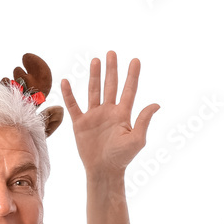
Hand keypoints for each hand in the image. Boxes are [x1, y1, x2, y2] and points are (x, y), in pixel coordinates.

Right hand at [61, 51, 159, 179]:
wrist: (103, 171)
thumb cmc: (122, 158)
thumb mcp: (137, 139)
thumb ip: (144, 121)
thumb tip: (156, 104)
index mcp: (123, 114)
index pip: (129, 90)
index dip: (132, 75)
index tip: (135, 60)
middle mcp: (109, 112)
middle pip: (111, 85)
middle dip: (112, 69)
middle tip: (112, 53)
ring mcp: (94, 116)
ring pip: (94, 91)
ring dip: (94, 76)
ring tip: (95, 60)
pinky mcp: (80, 123)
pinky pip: (73, 106)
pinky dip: (69, 94)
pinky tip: (66, 81)